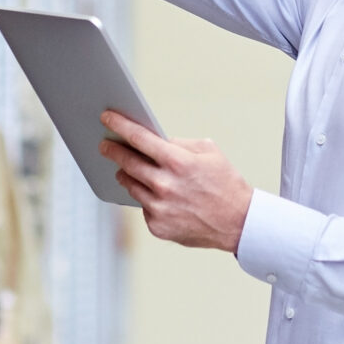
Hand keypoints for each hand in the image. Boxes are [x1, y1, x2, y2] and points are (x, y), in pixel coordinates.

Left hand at [98, 112, 252, 253]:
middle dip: (113, 150)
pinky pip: (143, 206)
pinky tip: (155, 194)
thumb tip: (153, 140)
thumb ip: (178, 144)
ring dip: (126, 174)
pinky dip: (147, 198)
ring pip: (130, 185)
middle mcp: (164, 185)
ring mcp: (159, 208)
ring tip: (125, 168)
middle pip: (127, 162)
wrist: (238, 222)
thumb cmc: (225, 183)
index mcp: (177, 162)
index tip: (106, 117)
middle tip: (105, 145)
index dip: (119, 125)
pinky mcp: (157, 226)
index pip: (139, 138)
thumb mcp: (208, 152)